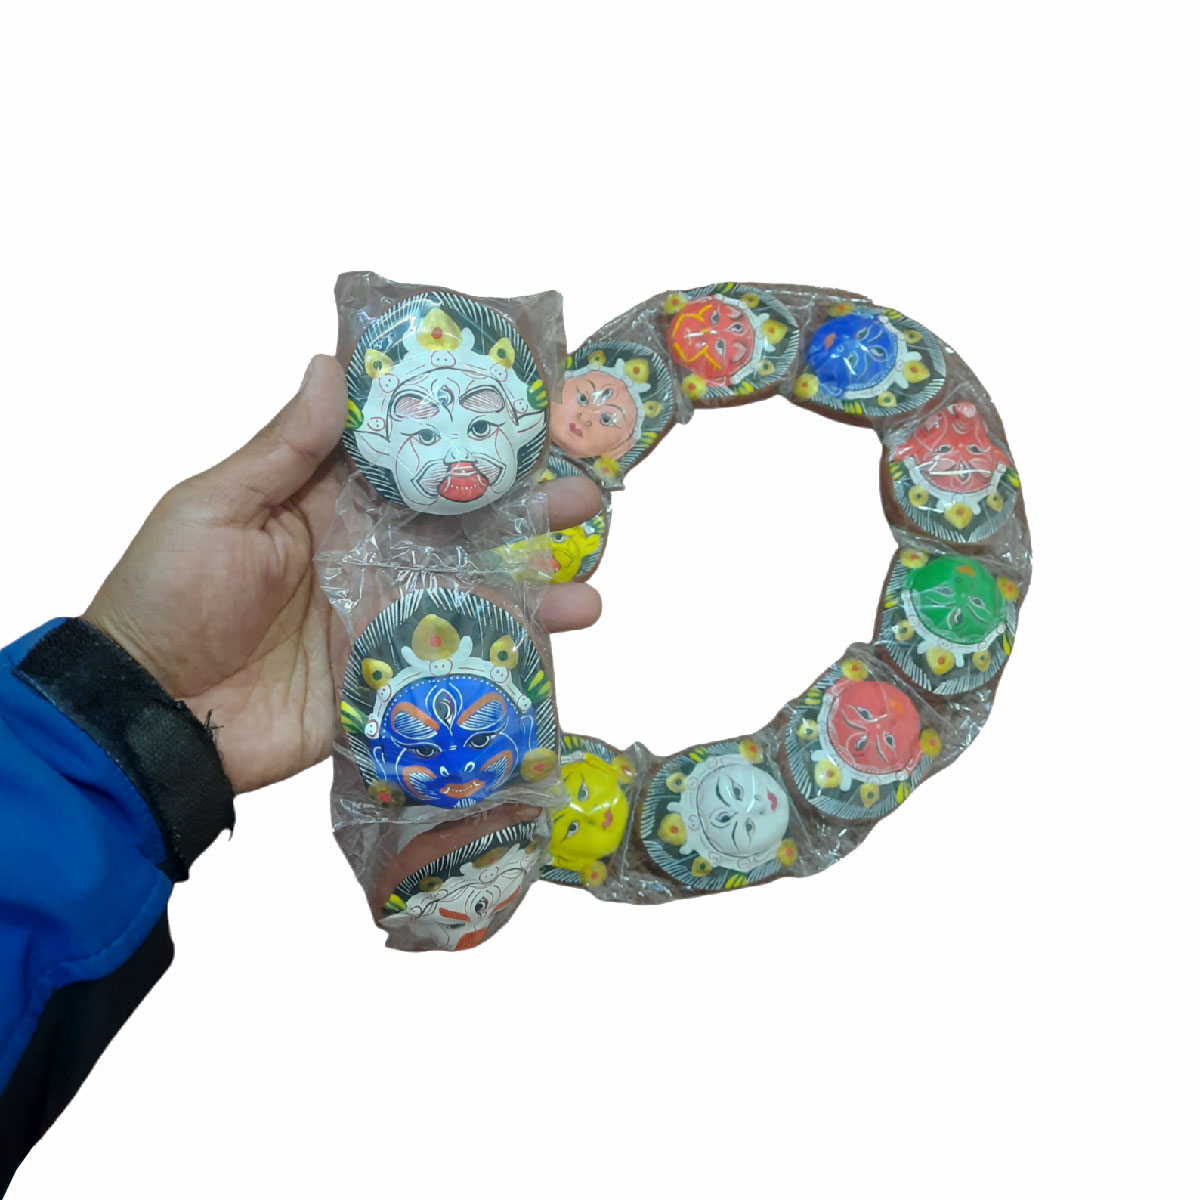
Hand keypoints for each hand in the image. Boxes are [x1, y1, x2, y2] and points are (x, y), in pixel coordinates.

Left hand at [83, 356, 602, 793]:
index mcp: (328, 504)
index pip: (412, 458)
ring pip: (473, 593)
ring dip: (535, 585)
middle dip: (527, 508)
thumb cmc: (166, 597)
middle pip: (462, 525)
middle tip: (588, 491)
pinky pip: (455, 663)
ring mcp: (384, 619)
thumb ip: (283, 451)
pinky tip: (555, 644)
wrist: (150, 715)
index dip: (467, 434)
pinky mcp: (389, 678)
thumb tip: (330, 365)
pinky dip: (507, 655)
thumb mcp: (215, 509)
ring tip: (590, 581)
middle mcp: (368, 556)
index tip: (529, 410)